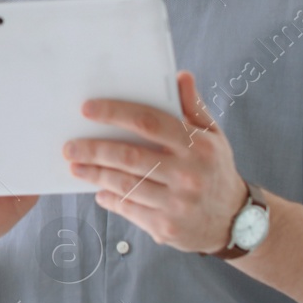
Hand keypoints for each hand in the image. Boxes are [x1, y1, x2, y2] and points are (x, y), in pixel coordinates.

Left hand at [61, 70, 246, 253]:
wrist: (233, 220)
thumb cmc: (214, 169)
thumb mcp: (213, 136)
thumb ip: (193, 106)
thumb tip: (179, 76)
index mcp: (197, 145)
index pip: (149, 122)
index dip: (115, 113)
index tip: (87, 109)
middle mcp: (187, 174)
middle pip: (130, 157)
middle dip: (94, 150)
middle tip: (69, 146)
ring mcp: (176, 203)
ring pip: (125, 185)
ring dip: (94, 175)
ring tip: (75, 166)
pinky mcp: (166, 227)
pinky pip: (129, 209)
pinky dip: (110, 199)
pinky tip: (98, 190)